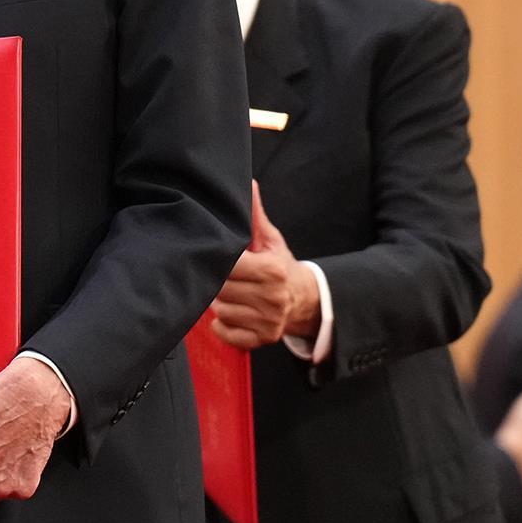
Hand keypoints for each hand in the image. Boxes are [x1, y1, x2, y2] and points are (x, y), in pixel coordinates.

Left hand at [210, 184, 317, 349]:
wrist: (304, 299)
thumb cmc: (280, 265)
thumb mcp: (270, 240)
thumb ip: (254, 216)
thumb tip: (248, 183)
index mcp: (272, 270)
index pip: (229, 267)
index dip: (219, 262)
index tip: (219, 258)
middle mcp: (272, 298)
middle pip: (221, 290)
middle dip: (217, 283)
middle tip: (223, 277)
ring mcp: (269, 321)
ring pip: (221, 312)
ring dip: (220, 303)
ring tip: (230, 294)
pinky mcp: (264, 339)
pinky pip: (228, 334)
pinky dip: (224, 325)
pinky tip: (233, 312)